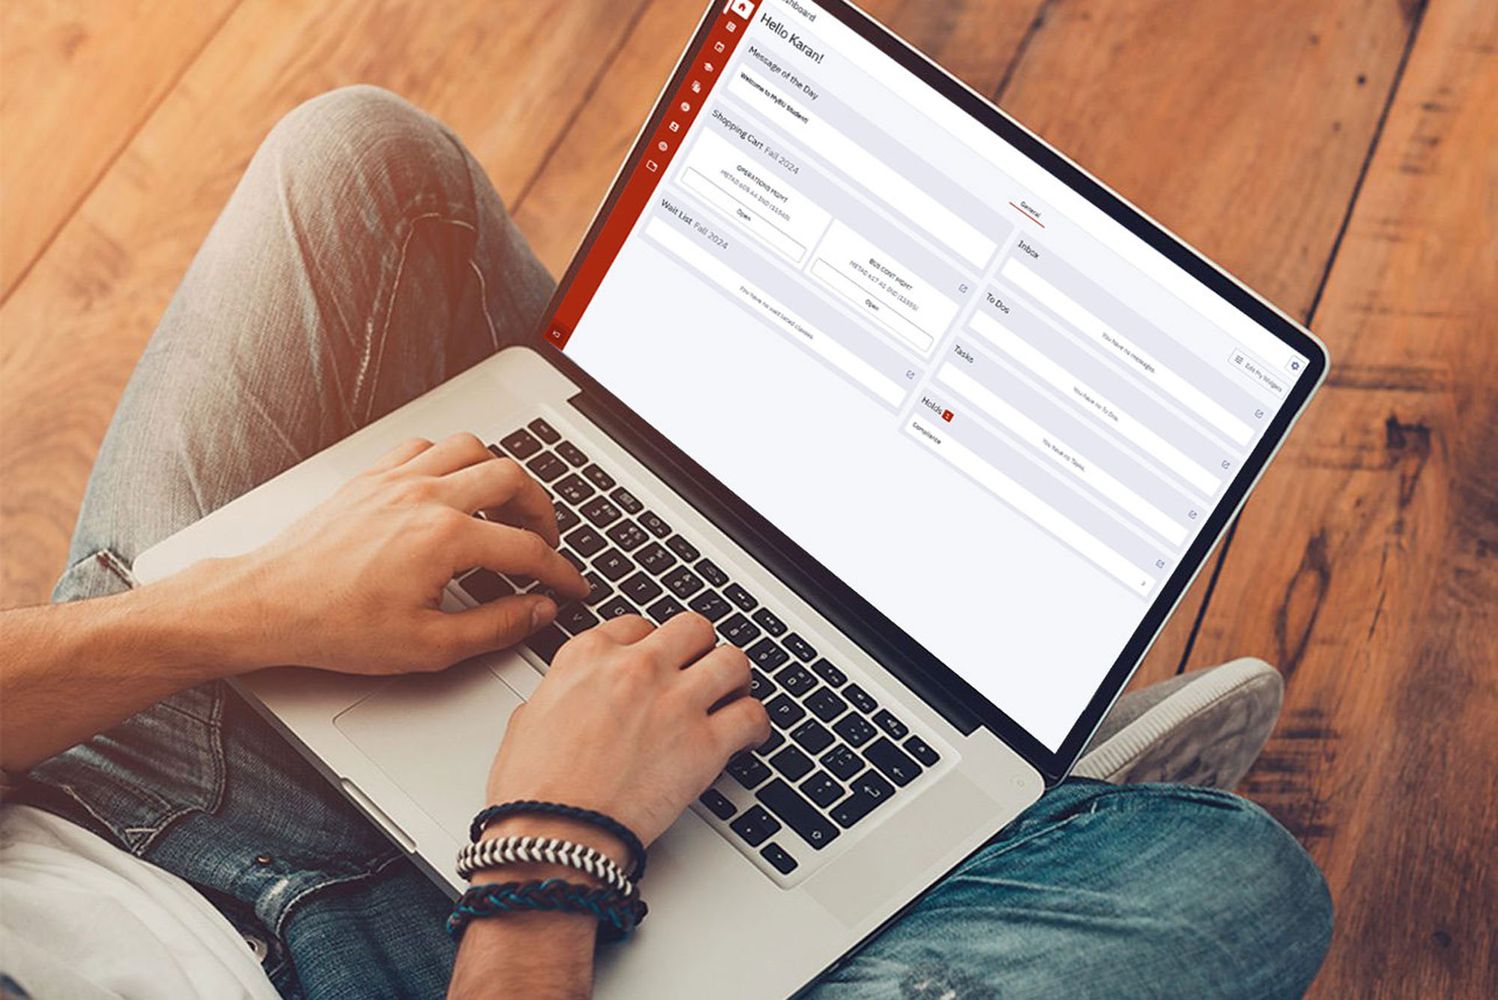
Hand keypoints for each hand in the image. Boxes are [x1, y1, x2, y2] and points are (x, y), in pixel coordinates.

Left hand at [214, 432, 588, 674]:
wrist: (269, 605)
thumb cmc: (336, 626)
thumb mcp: (429, 647)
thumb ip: (496, 626)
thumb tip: (537, 611)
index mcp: (445, 539)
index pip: (527, 549)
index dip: (560, 571)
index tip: (571, 585)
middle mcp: (425, 497)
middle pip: (512, 479)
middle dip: (542, 510)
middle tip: (546, 540)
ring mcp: (397, 480)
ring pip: (471, 448)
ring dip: (499, 473)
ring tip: (507, 505)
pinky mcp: (372, 478)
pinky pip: (425, 447)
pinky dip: (450, 460)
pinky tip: (452, 487)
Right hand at [483, 613, 770, 850]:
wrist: (554, 836)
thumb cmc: (533, 792)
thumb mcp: (527, 720)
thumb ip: (557, 694)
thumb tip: (568, 699)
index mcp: (589, 656)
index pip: (639, 625)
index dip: (653, 645)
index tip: (659, 662)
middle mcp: (636, 668)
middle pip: (692, 629)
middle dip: (699, 650)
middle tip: (699, 672)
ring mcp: (675, 702)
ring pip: (732, 660)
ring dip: (735, 678)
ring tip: (732, 696)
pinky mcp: (705, 744)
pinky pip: (752, 715)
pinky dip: (756, 725)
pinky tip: (748, 736)